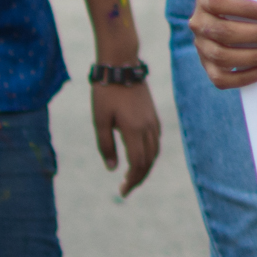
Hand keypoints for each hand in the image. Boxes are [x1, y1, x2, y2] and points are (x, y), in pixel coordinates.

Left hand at [89, 58, 161, 193]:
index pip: (138, 164)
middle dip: (139, 177)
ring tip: (133, 175)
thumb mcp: (100, 120)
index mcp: (134, 130)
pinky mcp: (153, 115)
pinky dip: (149, 154)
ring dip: (145, 167)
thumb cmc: (105, 92)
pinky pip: (155, 141)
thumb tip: (111, 168)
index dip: (131, 180)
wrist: (121, 65)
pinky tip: (140, 156)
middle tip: (126, 188)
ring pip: (154, 152)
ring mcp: (153, 121)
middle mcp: (148, 127)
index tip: (122, 191)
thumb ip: (106, 145)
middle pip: (149, 161)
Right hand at [189, 0, 256, 90]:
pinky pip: (220, 79)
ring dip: (255, 57)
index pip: (218, 2)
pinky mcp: (207, 65)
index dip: (243, 8)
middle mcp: (198, 23)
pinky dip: (244, 78)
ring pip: (222, 56)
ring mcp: (201, 46)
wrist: (227, 13)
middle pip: (223, 32)